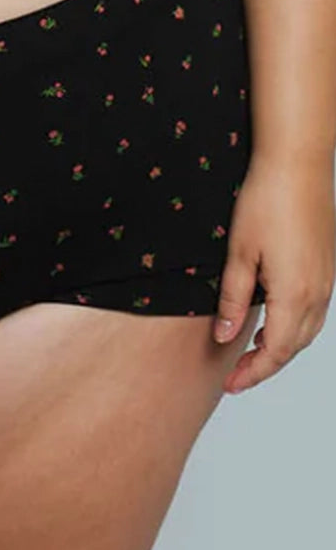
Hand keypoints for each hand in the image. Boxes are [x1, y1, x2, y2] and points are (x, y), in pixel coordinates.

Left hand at [214, 153, 334, 392]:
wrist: (297, 165)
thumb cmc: (265, 203)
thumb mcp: (238, 254)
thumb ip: (233, 300)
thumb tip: (225, 337)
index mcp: (295, 294)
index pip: (276, 351)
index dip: (253, 372)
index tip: (230, 385)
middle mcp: (319, 293)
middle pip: (294, 346)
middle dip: (265, 365)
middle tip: (235, 376)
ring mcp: (328, 280)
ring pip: (308, 331)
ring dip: (281, 347)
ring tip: (251, 354)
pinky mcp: (328, 266)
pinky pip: (314, 311)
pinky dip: (294, 327)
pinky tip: (273, 323)